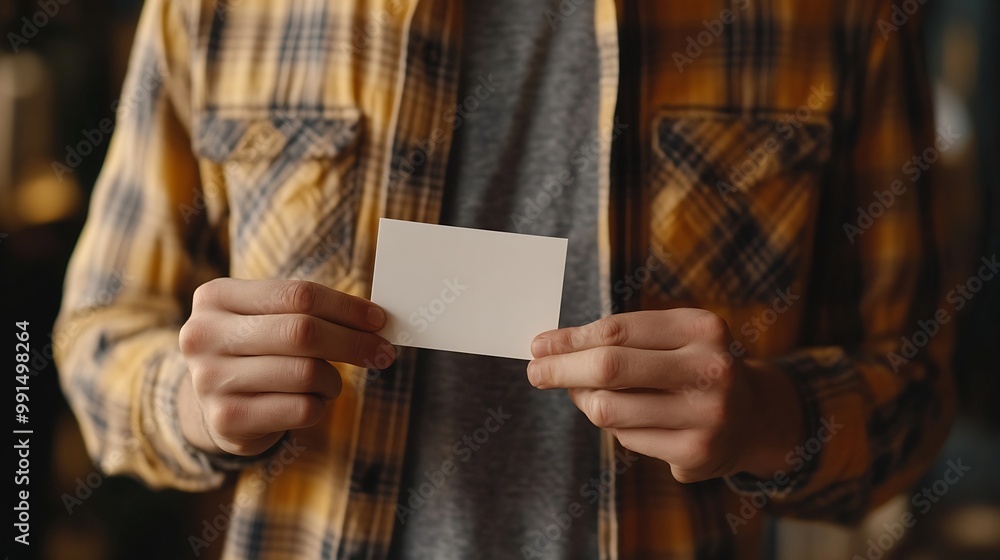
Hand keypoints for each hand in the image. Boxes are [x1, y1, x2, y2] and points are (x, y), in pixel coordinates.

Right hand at [178, 278, 395, 455]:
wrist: (214, 404)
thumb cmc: (256, 350)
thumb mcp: (268, 318)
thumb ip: (312, 311)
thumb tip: (376, 320)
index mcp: (216, 297)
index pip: (298, 295)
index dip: (346, 307)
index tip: (379, 320)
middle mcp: (204, 335)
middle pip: (303, 332)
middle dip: (353, 342)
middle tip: (383, 352)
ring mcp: (210, 379)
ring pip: (306, 373)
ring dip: (333, 380)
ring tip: (329, 382)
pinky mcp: (226, 419)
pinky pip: (302, 409)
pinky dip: (319, 406)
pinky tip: (308, 403)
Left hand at [527, 309, 802, 482]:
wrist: (751, 417)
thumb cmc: (690, 366)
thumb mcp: (669, 339)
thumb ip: (617, 339)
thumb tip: (549, 350)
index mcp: (701, 328)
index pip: (616, 331)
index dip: (570, 339)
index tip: (539, 345)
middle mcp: (710, 369)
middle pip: (609, 367)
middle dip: (561, 369)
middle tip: (534, 372)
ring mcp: (706, 414)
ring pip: (609, 409)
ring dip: (586, 402)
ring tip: (588, 395)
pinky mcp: (696, 452)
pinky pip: (626, 438)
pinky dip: (615, 427)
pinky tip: (631, 418)